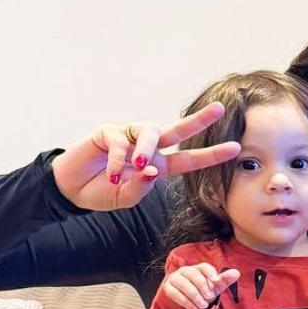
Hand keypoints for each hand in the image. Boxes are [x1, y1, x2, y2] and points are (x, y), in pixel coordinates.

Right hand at [53, 102, 240, 211]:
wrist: (71, 189)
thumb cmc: (102, 193)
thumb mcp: (126, 198)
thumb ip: (141, 188)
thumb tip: (152, 170)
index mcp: (159, 166)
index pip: (189, 159)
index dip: (212, 155)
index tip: (236, 149)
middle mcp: (149, 148)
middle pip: (178, 131)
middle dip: (199, 120)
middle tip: (220, 110)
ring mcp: (130, 137)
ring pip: (150, 132)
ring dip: (147, 148)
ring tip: (139, 165)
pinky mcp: (110, 132)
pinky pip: (121, 141)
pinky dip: (119, 160)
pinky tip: (113, 173)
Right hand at [162, 263, 240, 308]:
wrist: (186, 299)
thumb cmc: (203, 290)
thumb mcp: (215, 287)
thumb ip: (224, 280)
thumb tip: (236, 273)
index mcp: (199, 268)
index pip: (204, 267)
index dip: (210, 275)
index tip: (215, 285)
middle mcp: (186, 270)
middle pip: (193, 274)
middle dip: (202, 287)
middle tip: (209, 298)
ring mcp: (175, 278)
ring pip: (183, 284)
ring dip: (194, 296)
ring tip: (203, 305)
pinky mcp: (168, 288)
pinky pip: (175, 293)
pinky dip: (186, 302)